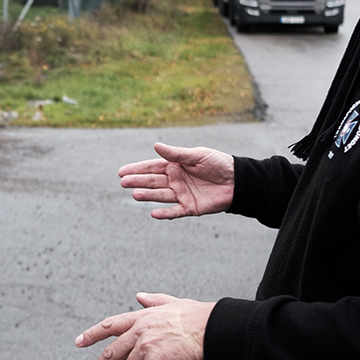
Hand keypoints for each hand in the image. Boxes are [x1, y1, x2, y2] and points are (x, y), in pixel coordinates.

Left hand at [76, 293, 215, 359]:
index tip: (79, 342)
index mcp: (141, 318)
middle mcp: (139, 334)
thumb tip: (139, 297)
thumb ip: (154, 301)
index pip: (110, 326)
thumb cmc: (198, 317)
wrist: (213, 330)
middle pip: (111, 354)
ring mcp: (146, 350)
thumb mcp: (172, 303)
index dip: (92, 334)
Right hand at [118, 143, 233, 219]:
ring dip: (147, 195)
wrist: (238, 181)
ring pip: (160, 195)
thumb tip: (156, 146)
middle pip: (152, 181)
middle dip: (137, 181)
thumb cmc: (218, 164)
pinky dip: (164, 214)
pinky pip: (175, 211)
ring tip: (135, 194)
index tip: (122, 171)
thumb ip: (176, 154)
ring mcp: (181, 195)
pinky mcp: (190, 207)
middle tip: (123, 182)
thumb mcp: (197, 155)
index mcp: (175, 166)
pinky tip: (153, 214)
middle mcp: (175, 181)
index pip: (152, 167)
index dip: (137, 169)